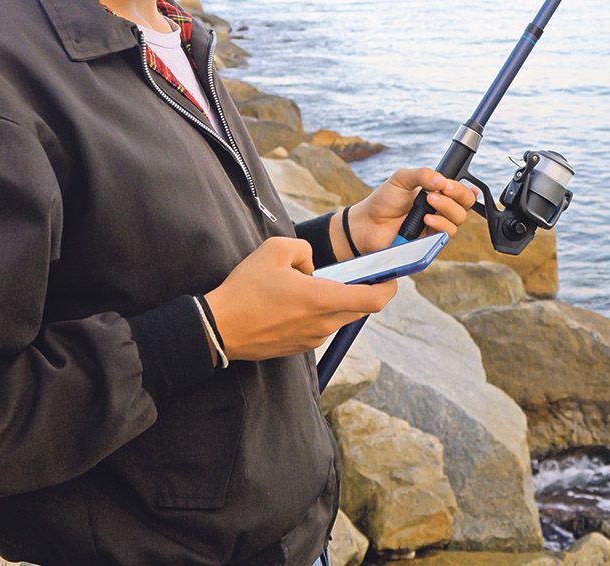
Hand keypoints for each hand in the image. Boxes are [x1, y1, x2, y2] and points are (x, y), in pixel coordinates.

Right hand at [205, 237, 397, 361]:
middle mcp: (324, 324)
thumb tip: (312, 265)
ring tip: (303, 287)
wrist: (218, 328)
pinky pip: (319, 327)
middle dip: (358, 290)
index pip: (374, 300)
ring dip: (332, 301)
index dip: (388, 287)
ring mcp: (312, 339)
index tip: (390, 276)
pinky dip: (315, 313)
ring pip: (337, 317)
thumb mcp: (275, 249)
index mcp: (323, 299)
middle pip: (358, 308)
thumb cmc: (245, 289)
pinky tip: (290, 304)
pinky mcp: (300, 348)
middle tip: (348, 274)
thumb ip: (305, 250)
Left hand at [331, 168, 477, 258]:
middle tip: (440, 191)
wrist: (368, 223)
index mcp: (437, 193)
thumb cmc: (384, 201)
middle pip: (465, 206)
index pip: (461, 191)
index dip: (462, 188)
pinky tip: (427, 218)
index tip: (448, 184)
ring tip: (429, 203)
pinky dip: (440, 224)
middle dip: (457, 196)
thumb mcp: (402, 179)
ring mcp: (436, 226)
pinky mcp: (430, 241)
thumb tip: (442, 180)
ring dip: (447, 209)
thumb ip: (422, 174)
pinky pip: (446, 235)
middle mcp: (440, 210)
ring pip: (458, 220)